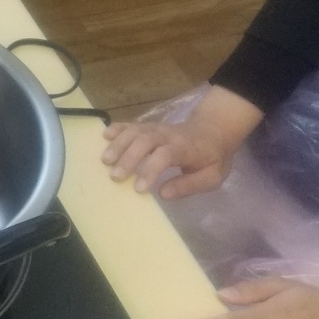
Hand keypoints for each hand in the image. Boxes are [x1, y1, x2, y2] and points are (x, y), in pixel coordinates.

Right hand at [101, 121, 232, 198]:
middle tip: (115, 177)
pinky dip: (116, 129)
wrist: (214, 130)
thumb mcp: (212, 177)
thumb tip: (163, 194)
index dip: (150, 170)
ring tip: (105, 161)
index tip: (139, 189)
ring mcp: (156, 128)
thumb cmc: (212, 157)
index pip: (165, 155)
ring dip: (118, 144)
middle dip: (128, 158)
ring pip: (134, 132)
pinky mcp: (147, 126)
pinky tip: (104, 137)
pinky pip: (130, 124)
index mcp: (185, 148)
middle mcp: (168, 135)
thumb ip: (189, 185)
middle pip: (144, 141)